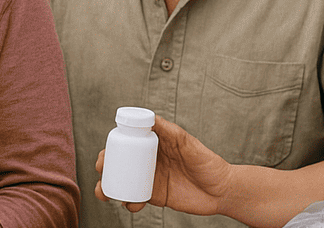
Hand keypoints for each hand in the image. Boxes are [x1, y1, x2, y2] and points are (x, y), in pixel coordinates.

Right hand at [94, 115, 234, 215]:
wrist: (222, 190)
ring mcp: (151, 179)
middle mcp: (150, 161)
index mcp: (154, 145)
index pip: (127, 143)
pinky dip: (129, 203)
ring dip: (110, 188)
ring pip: (124, 183)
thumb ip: (168, 130)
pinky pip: (136, 199)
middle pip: (120, 164)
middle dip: (105, 169)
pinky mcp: (156, 196)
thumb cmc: (207, 161)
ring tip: (106, 194)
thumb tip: (150, 117)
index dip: (111, 148)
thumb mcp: (186, 143)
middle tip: (102, 173)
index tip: (103, 155)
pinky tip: (132, 205)